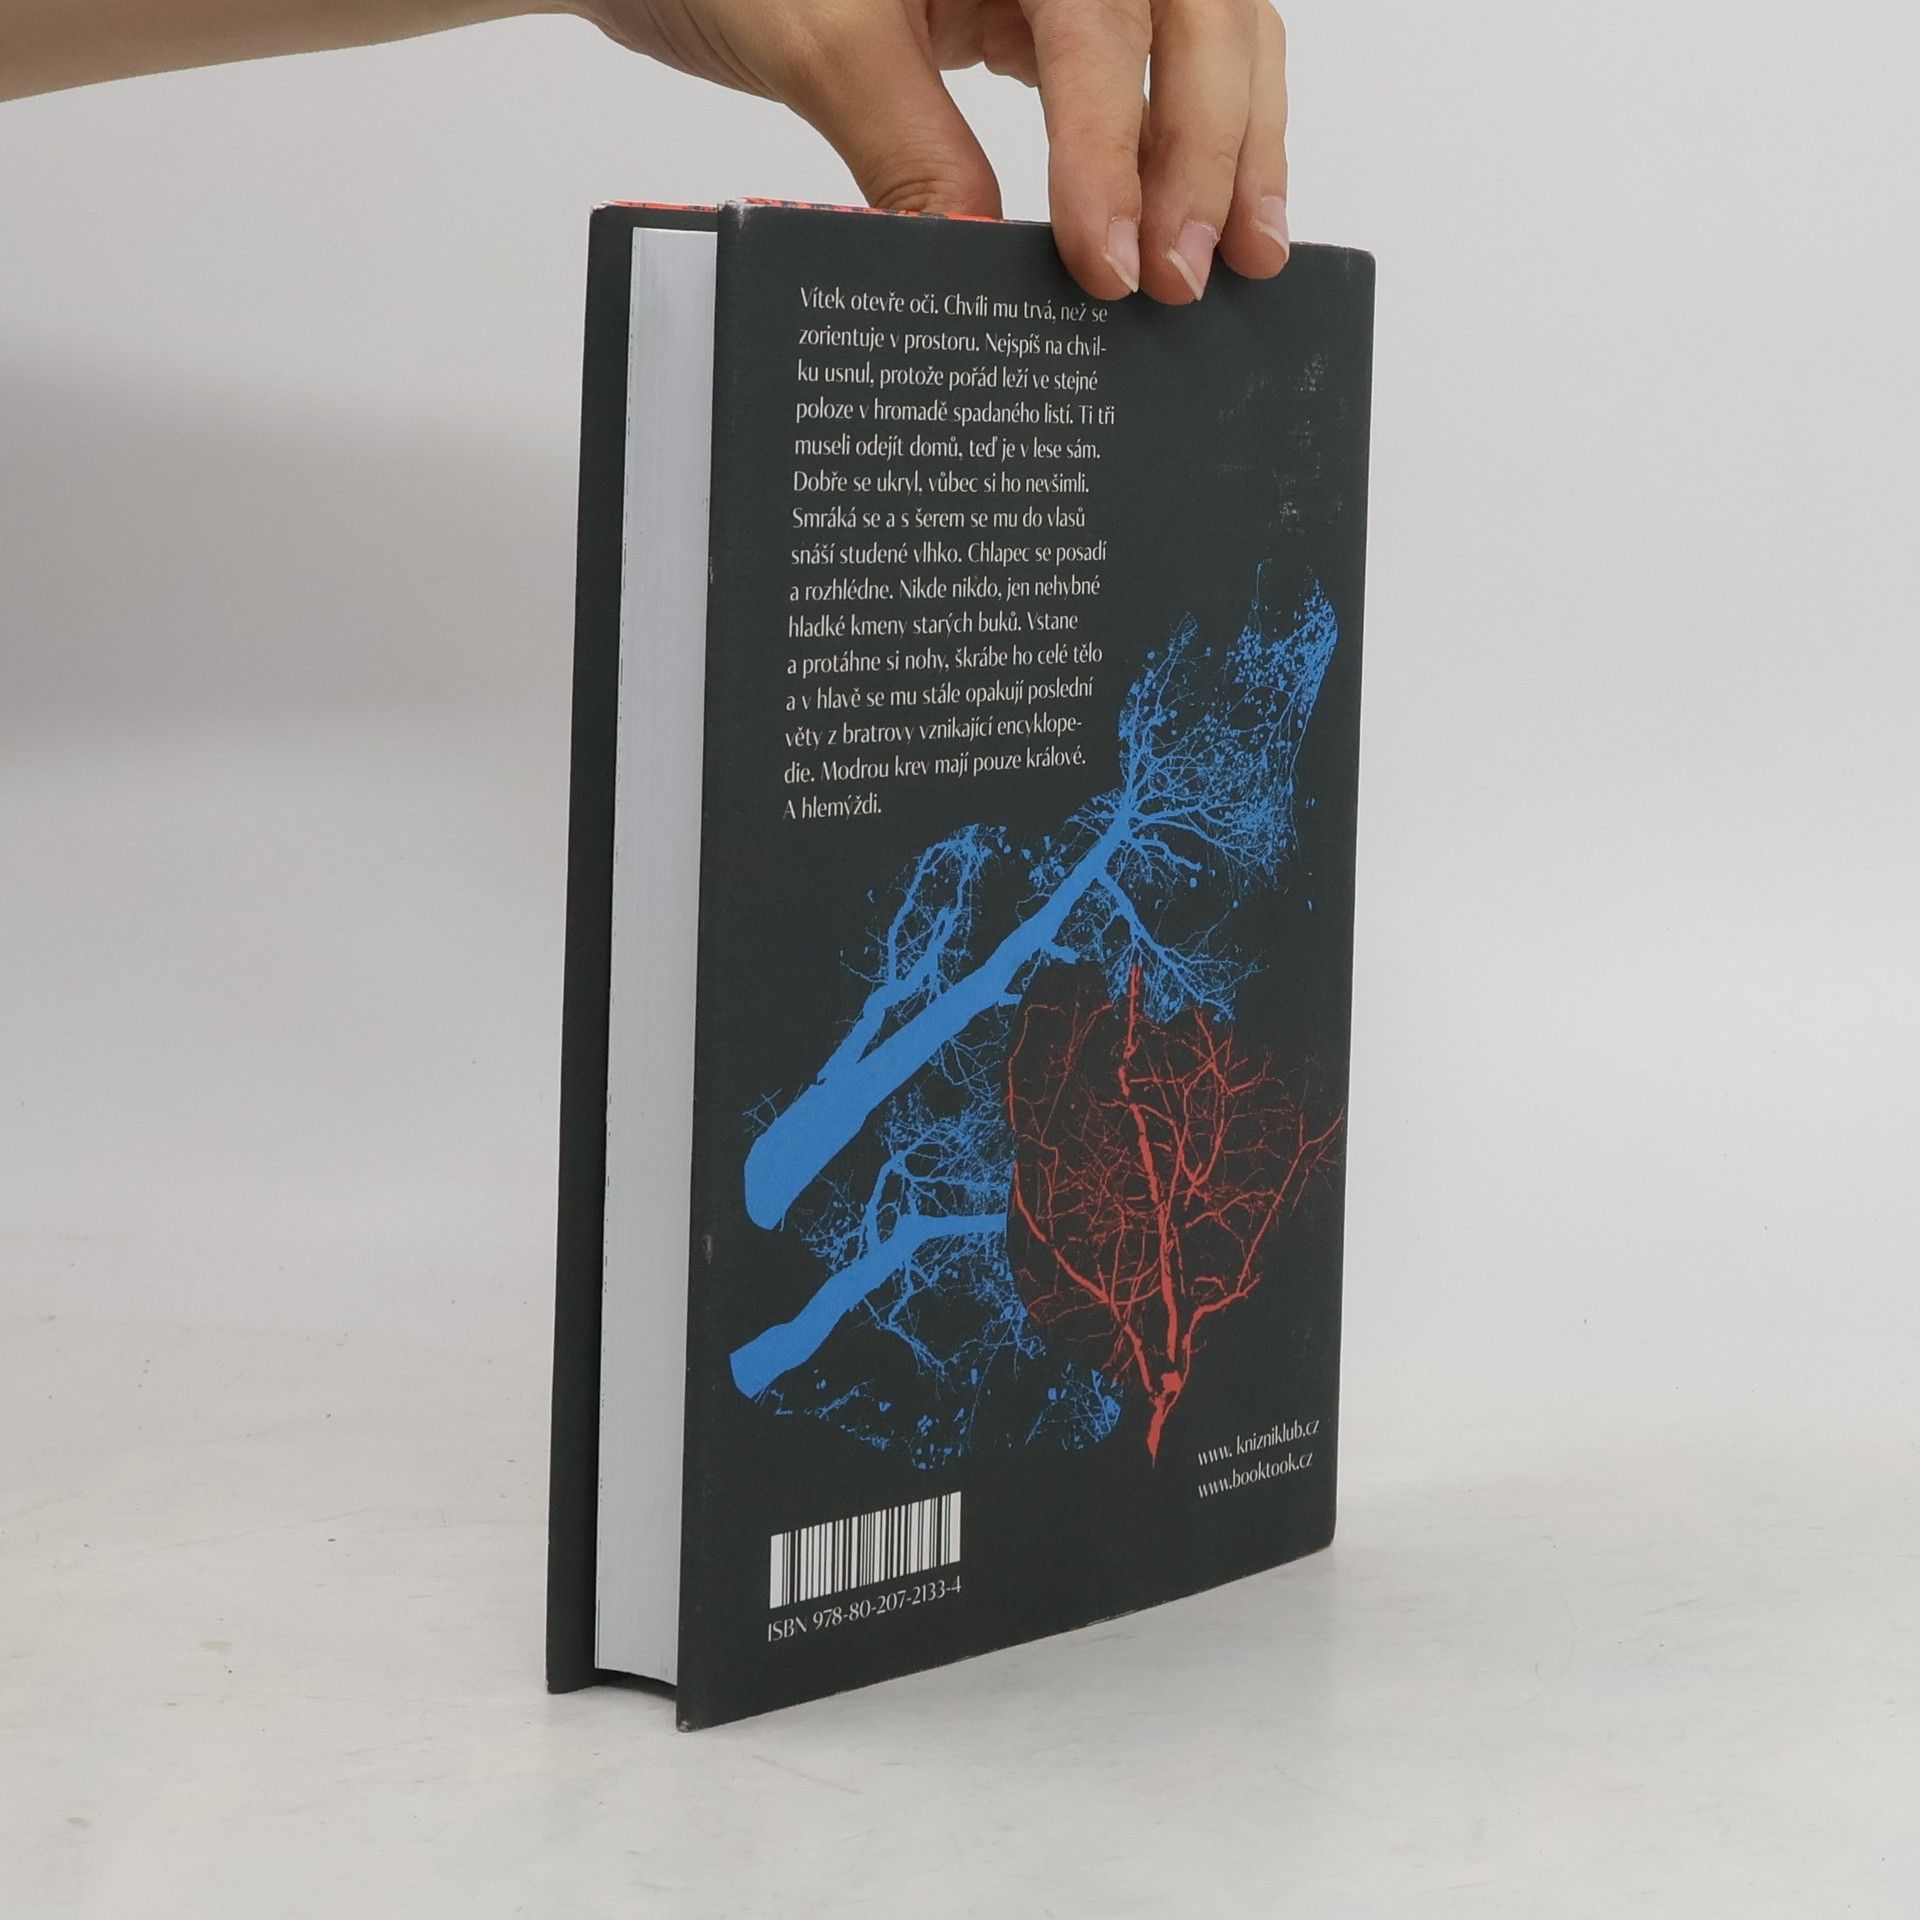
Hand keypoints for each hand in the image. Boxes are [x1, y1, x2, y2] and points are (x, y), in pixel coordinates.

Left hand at [575, 0, 1291, 302]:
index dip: (1117, 140)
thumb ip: (908, 145)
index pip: (1103, 13)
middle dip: (1207, 143)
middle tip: (1192, 274)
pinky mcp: (1041, 8)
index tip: (1109, 258)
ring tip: (1242, 255)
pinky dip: (1175, 138)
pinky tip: (1190, 213)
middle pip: (1194, 9)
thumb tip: (979, 257)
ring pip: (1199, 30)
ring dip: (1226, 142)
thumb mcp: (812, 42)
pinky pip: (1143, 65)